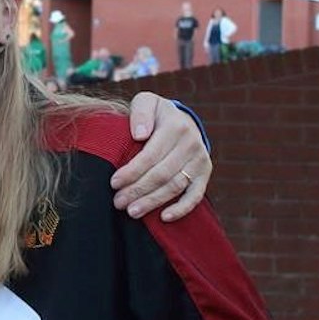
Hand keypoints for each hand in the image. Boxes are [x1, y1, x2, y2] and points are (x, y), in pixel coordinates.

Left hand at [111, 92, 211, 220]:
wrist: (182, 120)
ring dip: (153, 202)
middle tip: (118, 202)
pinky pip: (195, 196)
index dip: (131, 171)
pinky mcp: (205, 174)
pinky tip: (164, 218)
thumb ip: (140, 112)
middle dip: (138, 190)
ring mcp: (200, 160)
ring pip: (175, 186)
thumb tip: (139, 135)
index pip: (150, 155)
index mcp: (175, 126)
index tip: (113, 183)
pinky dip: (182, 209)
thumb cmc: (156, 114)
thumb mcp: (146, 102)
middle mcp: (191, 144)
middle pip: (162, 174)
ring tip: (132, 212)